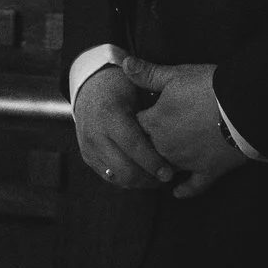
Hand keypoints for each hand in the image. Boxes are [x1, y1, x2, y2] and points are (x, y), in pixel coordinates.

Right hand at [72, 65, 175, 190]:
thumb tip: (179, 114)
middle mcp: (95, 133)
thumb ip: (155, 99)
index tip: (170, 172)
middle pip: (124, 168)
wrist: (90, 88)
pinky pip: (110, 177)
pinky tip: (143, 175)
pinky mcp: (87, 156)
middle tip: (167, 177)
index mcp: (110, 114)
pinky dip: (128, 179)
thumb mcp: (137, 85)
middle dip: (148, 178)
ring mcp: (89, 147)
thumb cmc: (121, 86)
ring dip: (140, 182)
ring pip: (118, 177)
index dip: (153, 162)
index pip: (133, 146)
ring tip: (158, 178)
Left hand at [121, 57, 249, 198]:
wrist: (243, 107)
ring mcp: (186, 162)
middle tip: (147, 142)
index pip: (135, 125)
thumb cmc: (208, 88)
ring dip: (161, 166)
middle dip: (147, 145)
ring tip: (158, 165)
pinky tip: (177, 193)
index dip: (137, 120)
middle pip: (148, 149)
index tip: (139, 117)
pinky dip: (185, 190)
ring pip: (166, 168)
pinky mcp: (208, 171)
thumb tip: (124, 64)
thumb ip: (148, 73)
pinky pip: (192, 186)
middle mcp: (165, 146)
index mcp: (154, 123)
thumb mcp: (175, 75)